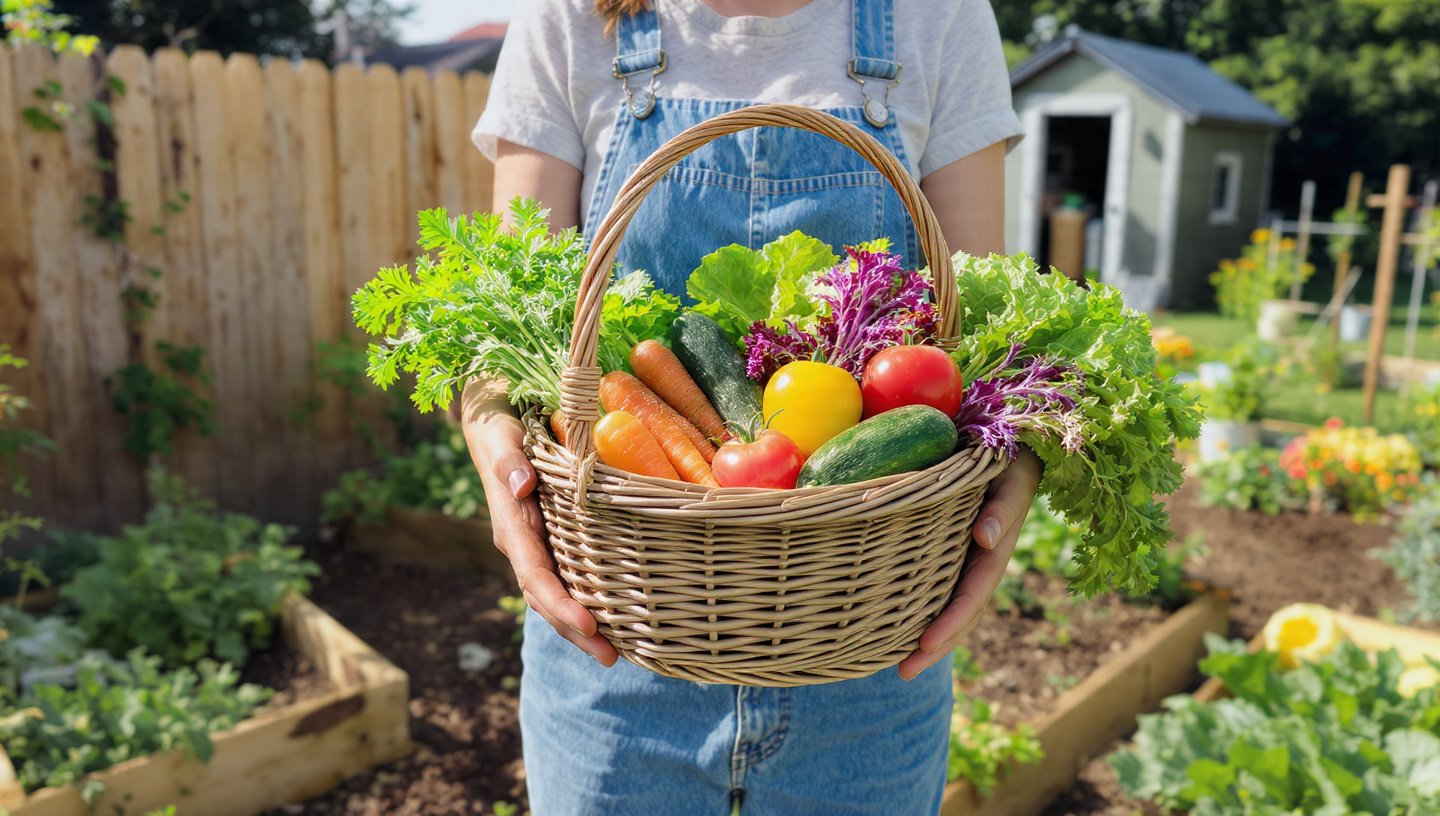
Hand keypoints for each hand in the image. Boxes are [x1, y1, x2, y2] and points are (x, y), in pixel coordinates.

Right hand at [461, 381, 617, 665]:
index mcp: (513, 526)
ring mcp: (538, 545)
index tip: (588, 626)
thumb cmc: (501, 423)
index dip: (560, 605)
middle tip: (612, 659)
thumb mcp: (502, 433)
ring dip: (583, 626)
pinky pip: (570, 577)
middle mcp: (524, 544)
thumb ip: (507, 460)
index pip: (536, 576)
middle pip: (548, 598)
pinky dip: (589, 602)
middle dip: (576, 632)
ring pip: (558, 595)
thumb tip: (520, 485)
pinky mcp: (553, 539)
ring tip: (618, 654)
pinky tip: (617, 619)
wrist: (493, 417)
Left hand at [897, 448, 1041, 679]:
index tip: (925, 646)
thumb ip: (1003, 509)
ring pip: (950, 608)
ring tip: (899, 665)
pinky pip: (939, 588)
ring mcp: (968, 561)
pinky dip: (923, 612)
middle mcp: (981, 563)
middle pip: (960, 615)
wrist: (1017, 450)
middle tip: (903, 673)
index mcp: (995, 551)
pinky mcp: (954, 552)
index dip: (951, 624)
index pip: (972, 596)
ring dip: (929, 639)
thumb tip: (985, 539)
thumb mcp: (1011, 480)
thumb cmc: (1010, 462)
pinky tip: (898, 626)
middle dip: (935, 646)